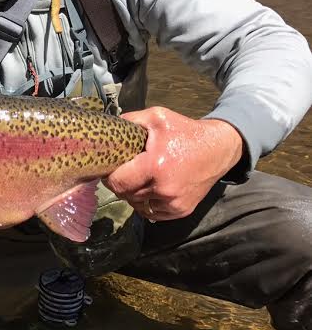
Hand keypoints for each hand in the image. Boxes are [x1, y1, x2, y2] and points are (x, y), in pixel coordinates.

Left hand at [104, 106, 243, 221]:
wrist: (219, 148)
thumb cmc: (185, 131)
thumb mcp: (157, 117)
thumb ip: (130, 120)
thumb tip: (109, 128)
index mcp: (155, 166)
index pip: (118, 182)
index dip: (110, 176)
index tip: (111, 168)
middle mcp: (164, 189)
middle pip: (125, 195)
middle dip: (120, 184)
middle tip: (124, 172)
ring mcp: (174, 203)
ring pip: (137, 205)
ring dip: (133, 194)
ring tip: (139, 178)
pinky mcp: (182, 210)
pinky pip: (152, 213)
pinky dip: (147, 203)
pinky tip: (150, 189)